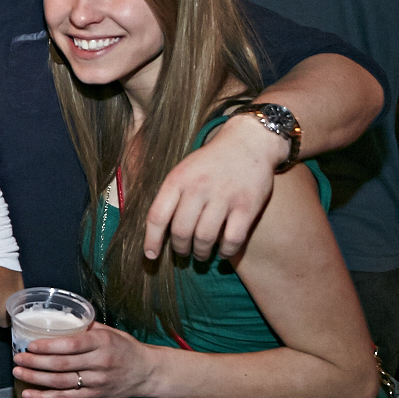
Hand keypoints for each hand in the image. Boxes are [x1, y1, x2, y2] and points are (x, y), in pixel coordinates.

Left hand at [11, 323, 156, 397]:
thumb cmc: (126, 348)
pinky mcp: (94, 396)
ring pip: (62, 382)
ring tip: (18, 372)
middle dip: (36, 362)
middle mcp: (100, 363)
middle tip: (17, 358)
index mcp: (103, 343)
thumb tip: (60, 319)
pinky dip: (45, 397)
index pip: (73, 345)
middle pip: (63, 365)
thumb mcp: (110, 332)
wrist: (148, 372)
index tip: (31, 345)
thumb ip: (86, 327)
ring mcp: (97, 381)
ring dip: (36, 378)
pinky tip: (29, 394)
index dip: (49, 346)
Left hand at [144, 113, 282, 259]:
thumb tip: (157, 231)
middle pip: (181, 231)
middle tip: (183, 253)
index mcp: (177, 179)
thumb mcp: (183, 170)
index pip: (157, 216)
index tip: (151, 255)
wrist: (248, 142)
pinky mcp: (248, 206)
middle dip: (180, 249)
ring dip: (201, 253)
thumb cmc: (210, 162)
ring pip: (205, 238)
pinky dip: (226, 252)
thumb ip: (171, 196)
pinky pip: (233, 239)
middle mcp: (198, 187)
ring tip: (202, 255)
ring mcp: (224, 196)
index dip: (152, 240)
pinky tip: (223, 253)